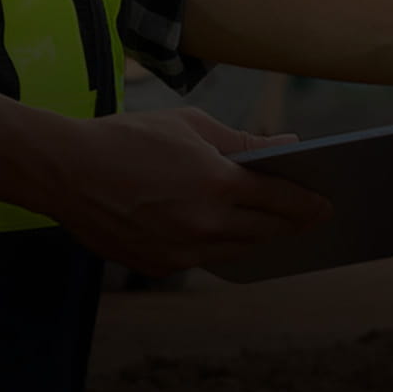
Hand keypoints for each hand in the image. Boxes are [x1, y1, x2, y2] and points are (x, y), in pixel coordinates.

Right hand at [34, 108, 331, 276]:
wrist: (66, 170)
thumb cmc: (127, 137)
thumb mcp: (188, 125)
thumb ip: (241, 140)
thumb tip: (287, 148)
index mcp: (217, 183)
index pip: (281, 199)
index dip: (308, 203)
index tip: (326, 205)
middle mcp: (204, 224)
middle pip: (264, 231)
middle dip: (289, 224)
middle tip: (308, 219)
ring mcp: (181, 251)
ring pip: (235, 250)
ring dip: (255, 238)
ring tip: (270, 228)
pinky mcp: (159, 266)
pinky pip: (200, 259)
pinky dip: (213, 245)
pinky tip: (219, 233)